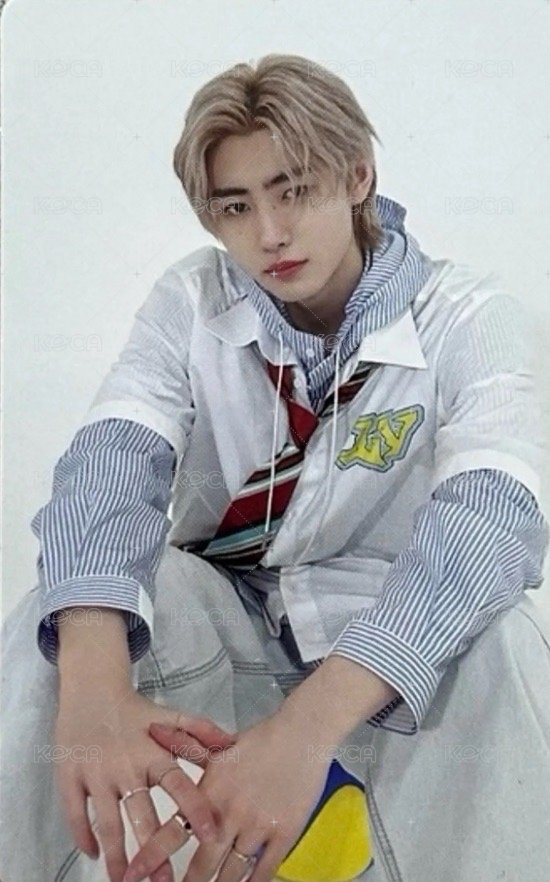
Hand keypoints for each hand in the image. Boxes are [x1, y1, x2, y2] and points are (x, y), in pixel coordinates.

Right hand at [54, 686, 235, 881]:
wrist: (92, 690)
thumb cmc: (135, 710)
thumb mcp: (170, 715)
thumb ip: (200, 732)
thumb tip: (232, 745)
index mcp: (154, 752)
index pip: (179, 784)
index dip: (196, 809)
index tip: (212, 836)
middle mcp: (126, 766)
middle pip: (141, 814)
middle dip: (154, 851)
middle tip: (165, 881)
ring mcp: (96, 774)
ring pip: (108, 822)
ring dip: (117, 856)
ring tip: (126, 881)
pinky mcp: (70, 777)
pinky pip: (75, 813)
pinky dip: (83, 836)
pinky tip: (92, 855)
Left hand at [121, 710, 331, 881]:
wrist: (301, 734)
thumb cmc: (262, 740)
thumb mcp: (217, 744)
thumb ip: (183, 744)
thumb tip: (154, 732)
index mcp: (210, 791)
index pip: (172, 831)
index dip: (150, 857)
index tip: (133, 875)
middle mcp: (230, 812)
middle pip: (201, 863)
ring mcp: (257, 825)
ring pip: (231, 872)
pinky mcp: (283, 833)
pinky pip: (263, 870)